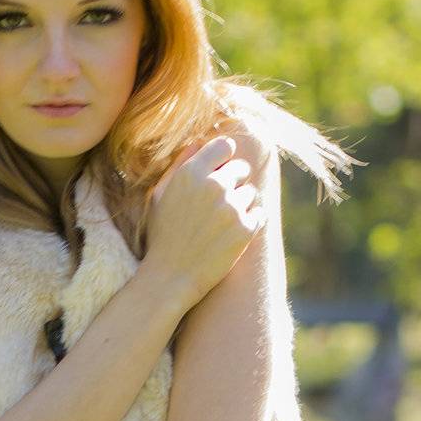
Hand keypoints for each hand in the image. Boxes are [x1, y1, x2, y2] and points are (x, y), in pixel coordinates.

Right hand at [143, 133, 269, 308]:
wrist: (171, 277)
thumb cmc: (163, 234)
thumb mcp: (161, 195)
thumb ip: (181, 165)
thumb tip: (201, 143)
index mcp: (191, 173)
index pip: (225, 146)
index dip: (224, 159)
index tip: (220, 171)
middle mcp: (214, 186)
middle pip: (241, 168)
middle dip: (234, 182)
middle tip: (220, 203)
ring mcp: (232, 207)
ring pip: (250, 192)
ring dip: (241, 204)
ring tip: (221, 223)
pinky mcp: (246, 229)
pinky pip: (259, 214)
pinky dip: (249, 223)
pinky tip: (231, 235)